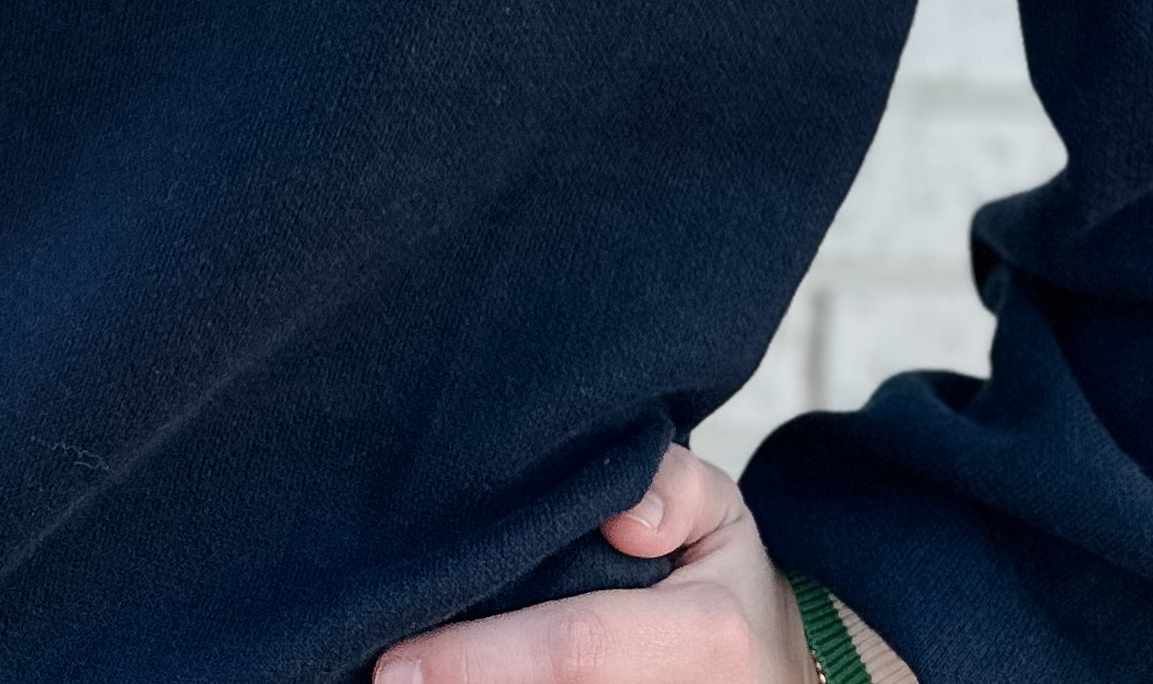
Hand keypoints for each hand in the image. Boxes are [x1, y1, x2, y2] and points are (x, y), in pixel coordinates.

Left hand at [373, 444, 818, 682]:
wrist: (775, 682)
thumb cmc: (725, 584)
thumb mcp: (721, 513)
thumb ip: (674, 490)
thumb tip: (624, 517)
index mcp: (707, 638)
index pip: (575, 649)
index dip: (480, 661)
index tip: (394, 664)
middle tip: (377, 674)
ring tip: (395, 681)